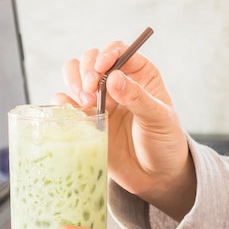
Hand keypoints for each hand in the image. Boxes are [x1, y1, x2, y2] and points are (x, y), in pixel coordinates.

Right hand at [52, 44, 195, 220]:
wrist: (156, 177)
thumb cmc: (165, 144)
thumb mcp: (159, 119)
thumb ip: (138, 98)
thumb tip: (113, 78)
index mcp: (140, 75)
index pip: (119, 51)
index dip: (107, 54)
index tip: (102, 68)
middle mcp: (117, 83)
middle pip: (91, 59)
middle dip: (86, 69)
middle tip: (90, 90)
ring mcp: (99, 100)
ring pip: (74, 75)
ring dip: (73, 82)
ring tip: (85, 101)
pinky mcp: (87, 119)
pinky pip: (65, 103)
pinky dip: (62, 103)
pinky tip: (74, 112)